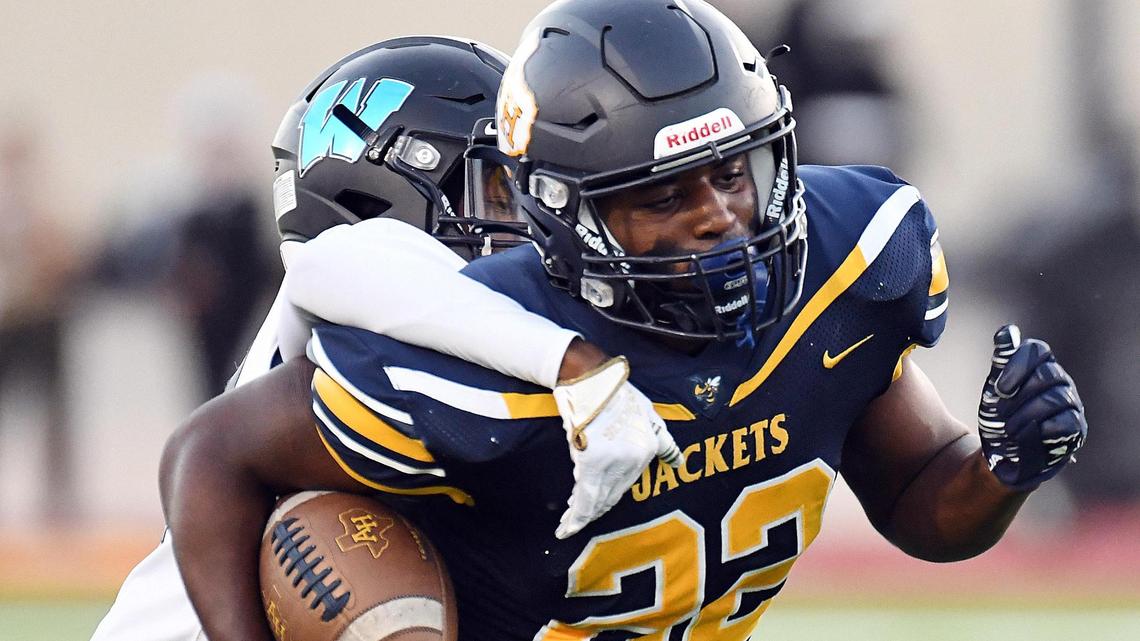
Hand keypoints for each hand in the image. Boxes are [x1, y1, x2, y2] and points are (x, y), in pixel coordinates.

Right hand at [552, 356, 682, 537]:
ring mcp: (612, 462)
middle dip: (595, 509)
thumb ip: (664, 442)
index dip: (609, 495)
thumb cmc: (617, 391)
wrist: (591, 376)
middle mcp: (633, 460)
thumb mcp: (649, 413)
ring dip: (582, 516)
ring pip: (597, 499)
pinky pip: (584, 496)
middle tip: (576, 517)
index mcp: (647, 450)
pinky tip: (567, 526)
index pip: (627, 483)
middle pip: (612, 495)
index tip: (595, 503)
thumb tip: (679, 463)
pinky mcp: (590, 461)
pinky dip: (577, 515)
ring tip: (567, 524)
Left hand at [977, 325, 1085, 490]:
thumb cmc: (1002, 415)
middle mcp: (1059, 380)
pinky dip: (1042, 429)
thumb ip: (1002, 362)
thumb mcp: (995, 389)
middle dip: (1019, 396)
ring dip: (1025, 415)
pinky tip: (1027, 435)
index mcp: (1040, 366)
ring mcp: (1071, 403)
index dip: (1017, 366)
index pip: (1037, 350)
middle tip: (1001, 413)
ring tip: (1009, 429)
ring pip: (1055, 398)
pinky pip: (1066, 422)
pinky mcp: (1076, 427)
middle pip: (1047, 374)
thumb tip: (1007, 332)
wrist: (1004, 452)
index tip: (999, 389)